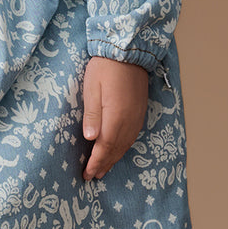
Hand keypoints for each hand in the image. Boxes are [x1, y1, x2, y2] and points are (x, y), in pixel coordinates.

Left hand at [81, 56, 148, 179]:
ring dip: (114, 159)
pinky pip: (132, 136)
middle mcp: (130, 120)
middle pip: (116, 149)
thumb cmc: (104, 68)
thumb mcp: (92, 89)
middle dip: (104, 165)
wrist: (128, 51)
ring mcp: (137, 117)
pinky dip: (123, 148)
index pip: (105, 147)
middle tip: (92, 177)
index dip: (96, 162)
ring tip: (103, 169)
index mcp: (116, 116)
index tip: (87, 174)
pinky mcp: (140, 112)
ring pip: (125, 145)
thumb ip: (92, 115)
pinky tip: (117, 151)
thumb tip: (91, 139)